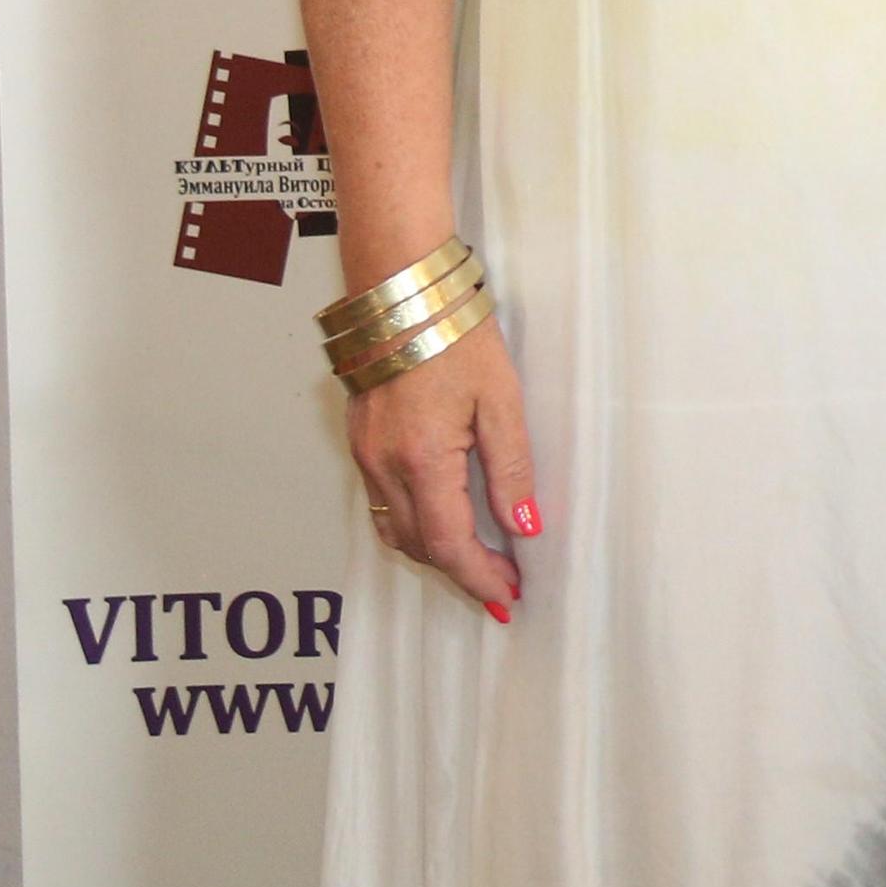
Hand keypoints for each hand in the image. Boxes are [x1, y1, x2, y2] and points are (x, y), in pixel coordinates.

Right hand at [348, 320, 538, 622]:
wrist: (403, 291)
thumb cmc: (454, 334)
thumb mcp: (500, 399)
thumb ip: (511, 467)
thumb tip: (525, 525)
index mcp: (422, 459)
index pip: (449, 543)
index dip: (480, 577)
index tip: (507, 595)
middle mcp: (385, 465)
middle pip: (419, 546)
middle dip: (460, 573)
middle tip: (500, 584)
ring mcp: (366, 455)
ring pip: (394, 531)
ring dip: (433, 553)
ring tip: (476, 561)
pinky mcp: (360, 441)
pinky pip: (382, 504)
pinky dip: (411, 524)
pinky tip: (439, 520)